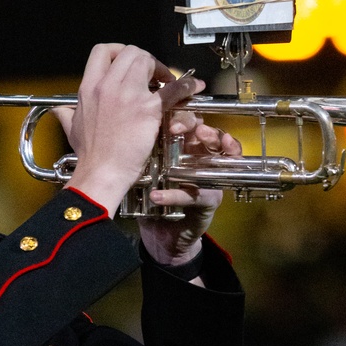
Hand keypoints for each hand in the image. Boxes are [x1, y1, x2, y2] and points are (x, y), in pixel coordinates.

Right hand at [55, 44, 202, 215]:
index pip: (103, 51)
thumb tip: (60, 110)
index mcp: (89, 87)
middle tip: (151, 73)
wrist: (101, 172)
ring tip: (167, 82)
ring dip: (161, 69)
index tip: (128, 62)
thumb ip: (67, 114)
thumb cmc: (90, 155)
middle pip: (130, 52)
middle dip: (144, 58)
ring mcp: (128, 96)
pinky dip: (186, 85)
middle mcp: (107, 86)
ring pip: (148, 62)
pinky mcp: (148, 109)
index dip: (119, 51)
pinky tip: (194, 87)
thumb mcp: (72, 129)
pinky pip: (172, 89)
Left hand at [139, 112, 241, 267]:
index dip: (184, 114)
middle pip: (211, 133)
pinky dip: (177, 194)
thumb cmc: (153, 194)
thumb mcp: (146, 168)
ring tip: (199, 139)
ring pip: (221, 156)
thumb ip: (143, 148)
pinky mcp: (210, 201)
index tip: (167, 110)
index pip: (192, 122)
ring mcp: (210, 179)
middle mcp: (202, 158)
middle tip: (181, 126)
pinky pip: (198, 193)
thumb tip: (124, 125)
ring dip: (211, 145)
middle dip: (200, 126)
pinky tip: (158, 195)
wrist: (161, 234)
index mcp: (186, 147)